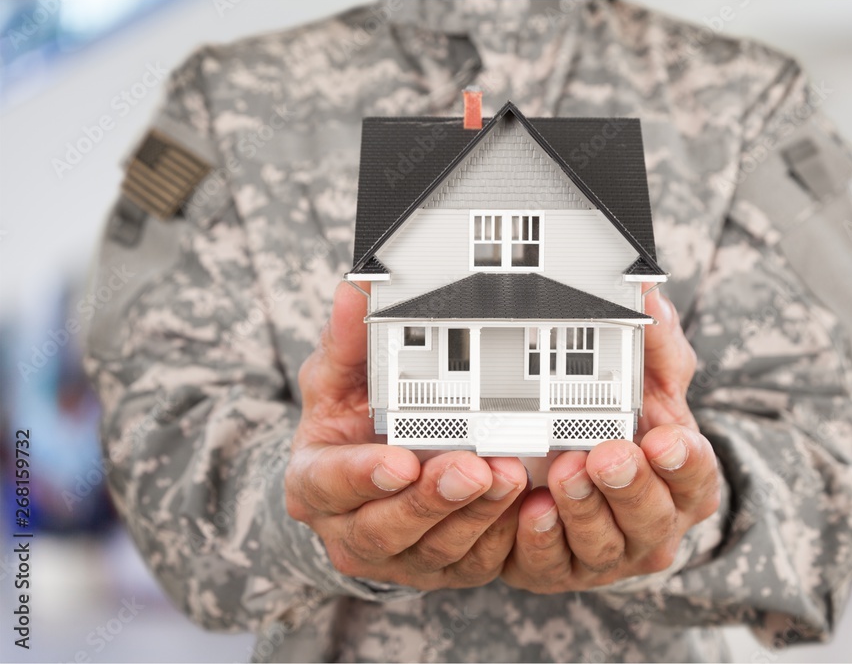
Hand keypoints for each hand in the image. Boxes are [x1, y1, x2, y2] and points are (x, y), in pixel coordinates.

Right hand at [285, 282, 527, 589]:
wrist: (370, 477)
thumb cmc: (351, 423)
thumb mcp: (339, 378)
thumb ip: (349, 339)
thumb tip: (356, 291)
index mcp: (316, 483)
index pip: (330, 484)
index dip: (363, 476)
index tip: (400, 460)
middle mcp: (351, 530)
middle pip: (387, 527)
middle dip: (434, 499)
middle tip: (474, 467)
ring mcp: (399, 556)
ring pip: (438, 548)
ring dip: (477, 517)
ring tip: (511, 477)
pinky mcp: (443, 567)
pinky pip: (476, 562)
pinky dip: (503, 537)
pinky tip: (528, 506)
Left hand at [502, 291, 720, 592]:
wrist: (576, 473)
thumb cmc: (624, 427)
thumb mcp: (647, 381)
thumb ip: (654, 341)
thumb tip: (647, 290)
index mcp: (683, 480)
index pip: (695, 474)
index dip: (683, 461)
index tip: (664, 438)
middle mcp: (654, 524)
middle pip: (650, 517)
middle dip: (628, 486)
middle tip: (606, 455)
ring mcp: (609, 553)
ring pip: (603, 545)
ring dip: (583, 511)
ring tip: (564, 474)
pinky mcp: (561, 569)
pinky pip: (552, 565)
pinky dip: (541, 541)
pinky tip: (530, 512)